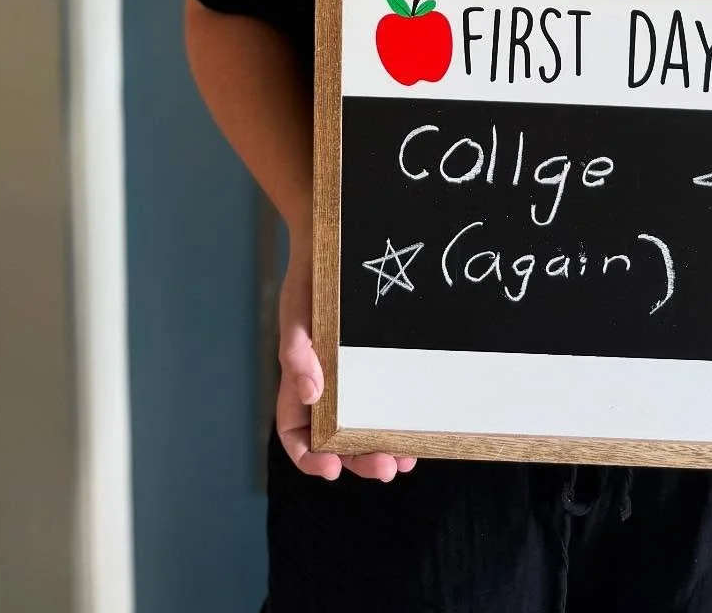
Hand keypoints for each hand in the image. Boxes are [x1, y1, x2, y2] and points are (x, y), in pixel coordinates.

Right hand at [276, 249, 416, 482]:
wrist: (336, 241)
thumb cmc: (310, 277)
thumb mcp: (297, 310)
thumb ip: (297, 349)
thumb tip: (311, 393)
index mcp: (299, 379)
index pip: (296, 432)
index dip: (308, 458)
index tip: (331, 469)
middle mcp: (327, 385)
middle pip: (336, 440)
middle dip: (358, 459)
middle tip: (385, 469)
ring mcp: (354, 376)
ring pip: (364, 427)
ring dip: (382, 448)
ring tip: (405, 461)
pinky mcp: (380, 362)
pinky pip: (387, 401)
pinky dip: (398, 420)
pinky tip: (415, 430)